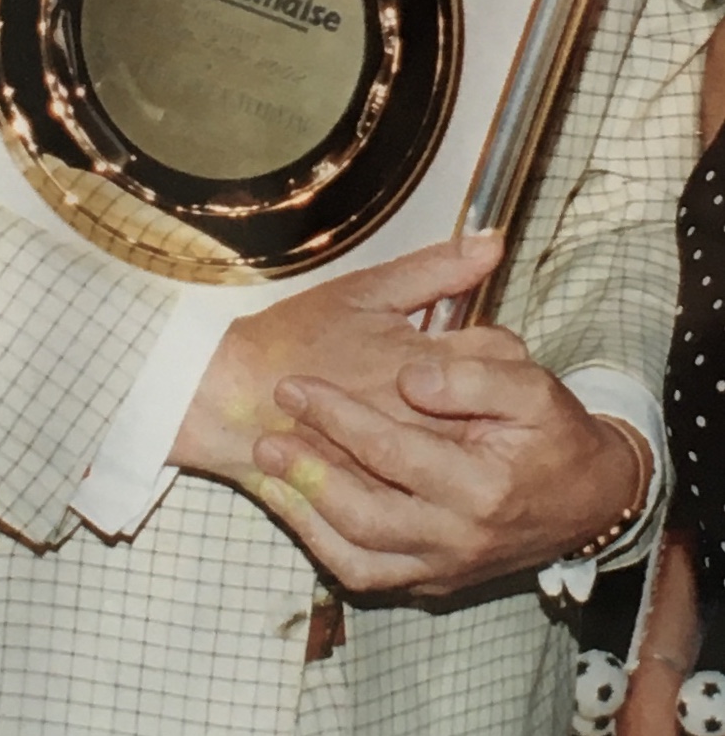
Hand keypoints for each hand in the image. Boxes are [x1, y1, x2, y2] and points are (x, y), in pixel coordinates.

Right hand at [171, 232, 502, 483]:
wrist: (233, 398)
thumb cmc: (293, 339)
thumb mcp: (362, 293)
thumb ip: (433, 270)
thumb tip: (493, 243)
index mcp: (429, 364)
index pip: (503, 352)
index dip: (489, 342)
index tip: (461, 340)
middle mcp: (432, 420)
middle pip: (501, 407)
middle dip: (485, 390)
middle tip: (452, 379)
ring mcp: (413, 464)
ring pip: (478, 451)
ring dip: (468, 431)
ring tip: (435, 414)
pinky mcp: (393, 492)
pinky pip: (439, 487)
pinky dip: (436, 466)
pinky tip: (417, 448)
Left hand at [250, 339, 643, 596]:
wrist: (589, 498)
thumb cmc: (554, 434)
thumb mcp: (533, 386)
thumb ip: (473, 376)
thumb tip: (410, 379)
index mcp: (486, 489)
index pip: (395, 454)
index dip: (339, 418)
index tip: (294, 386)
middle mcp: (461, 539)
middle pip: (366, 514)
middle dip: (309, 472)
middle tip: (266, 433)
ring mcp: (445, 568)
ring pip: (358, 558)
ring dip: (304, 514)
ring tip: (266, 469)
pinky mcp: (432, 583)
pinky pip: (365, 575)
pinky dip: (322, 545)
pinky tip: (292, 506)